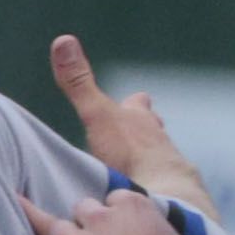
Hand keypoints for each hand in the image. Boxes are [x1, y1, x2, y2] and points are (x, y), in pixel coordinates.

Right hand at [49, 35, 210, 223]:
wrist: (163, 193)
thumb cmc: (129, 153)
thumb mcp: (96, 115)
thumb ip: (79, 84)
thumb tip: (62, 40)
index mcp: (139, 120)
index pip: (137, 104)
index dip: (133, 104)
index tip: (134, 101)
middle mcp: (158, 139)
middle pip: (153, 129)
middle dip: (145, 131)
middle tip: (136, 136)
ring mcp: (168, 166)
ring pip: (160, 156)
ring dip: (150, 159)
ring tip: (139, 169)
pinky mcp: (172, 193)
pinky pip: (163, 185)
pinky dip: (154, 186)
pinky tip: (148, 195)